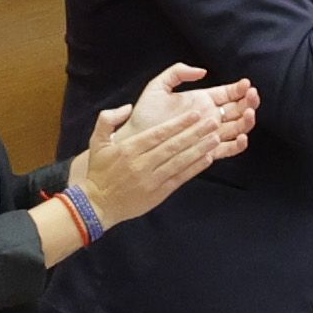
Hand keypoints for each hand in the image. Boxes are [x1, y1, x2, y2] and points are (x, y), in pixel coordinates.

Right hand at [62, 64, 251, 236]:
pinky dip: (195, 168)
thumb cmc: (99, 171)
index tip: (195, 113)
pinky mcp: (159, 193)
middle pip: (174, 145)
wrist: (97, 204)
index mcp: (129, 149)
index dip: (179, 123)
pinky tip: (208, 158)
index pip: (159, 133)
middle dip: (196, 132)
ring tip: (216, 137)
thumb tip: (127, 108)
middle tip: (213, 121)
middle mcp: (142, 164)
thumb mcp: (96, 142)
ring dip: (200, 148)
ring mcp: (152, 180)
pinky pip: (180, 178)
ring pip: (180, 161)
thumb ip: (107, 120)